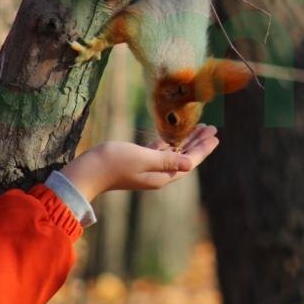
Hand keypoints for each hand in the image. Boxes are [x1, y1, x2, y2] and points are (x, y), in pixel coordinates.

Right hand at [60, 124, 218, 201]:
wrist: (87, 172)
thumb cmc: (114, 162)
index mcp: (162, 175)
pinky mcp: (138, 163)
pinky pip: (160, 152)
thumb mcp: (143, 158)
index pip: (189, 161)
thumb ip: (167, 160)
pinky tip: (174, 137)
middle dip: (199, 142)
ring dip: (186, 141)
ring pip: (174, 153)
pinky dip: (170, 143)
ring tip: (198, 128)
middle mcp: (158, 174)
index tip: (215, 135)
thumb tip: (190, 164)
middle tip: (212, 128)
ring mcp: (148, 169)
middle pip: (185, 157)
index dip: (203, 148)